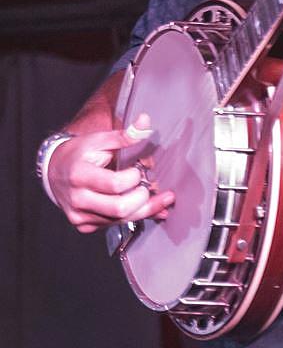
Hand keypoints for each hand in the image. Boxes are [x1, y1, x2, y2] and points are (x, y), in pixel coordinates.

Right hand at [48, 113, 174, 233]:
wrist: (55, 171)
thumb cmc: (78, 154)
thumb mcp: (99, 140)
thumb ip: (125, 135)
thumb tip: (145, 122)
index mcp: (80, 175)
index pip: (114, 184)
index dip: (133, 178)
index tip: (139, 169)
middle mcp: (78, 199)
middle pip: (119, 209)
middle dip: (143, 200)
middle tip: (152, 186)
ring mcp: (80, 216)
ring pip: (120, 220)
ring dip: (145, 210)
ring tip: (162, 199)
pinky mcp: (85, 225)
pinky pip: (114, 225)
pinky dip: (134, 216)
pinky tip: (148, 207)